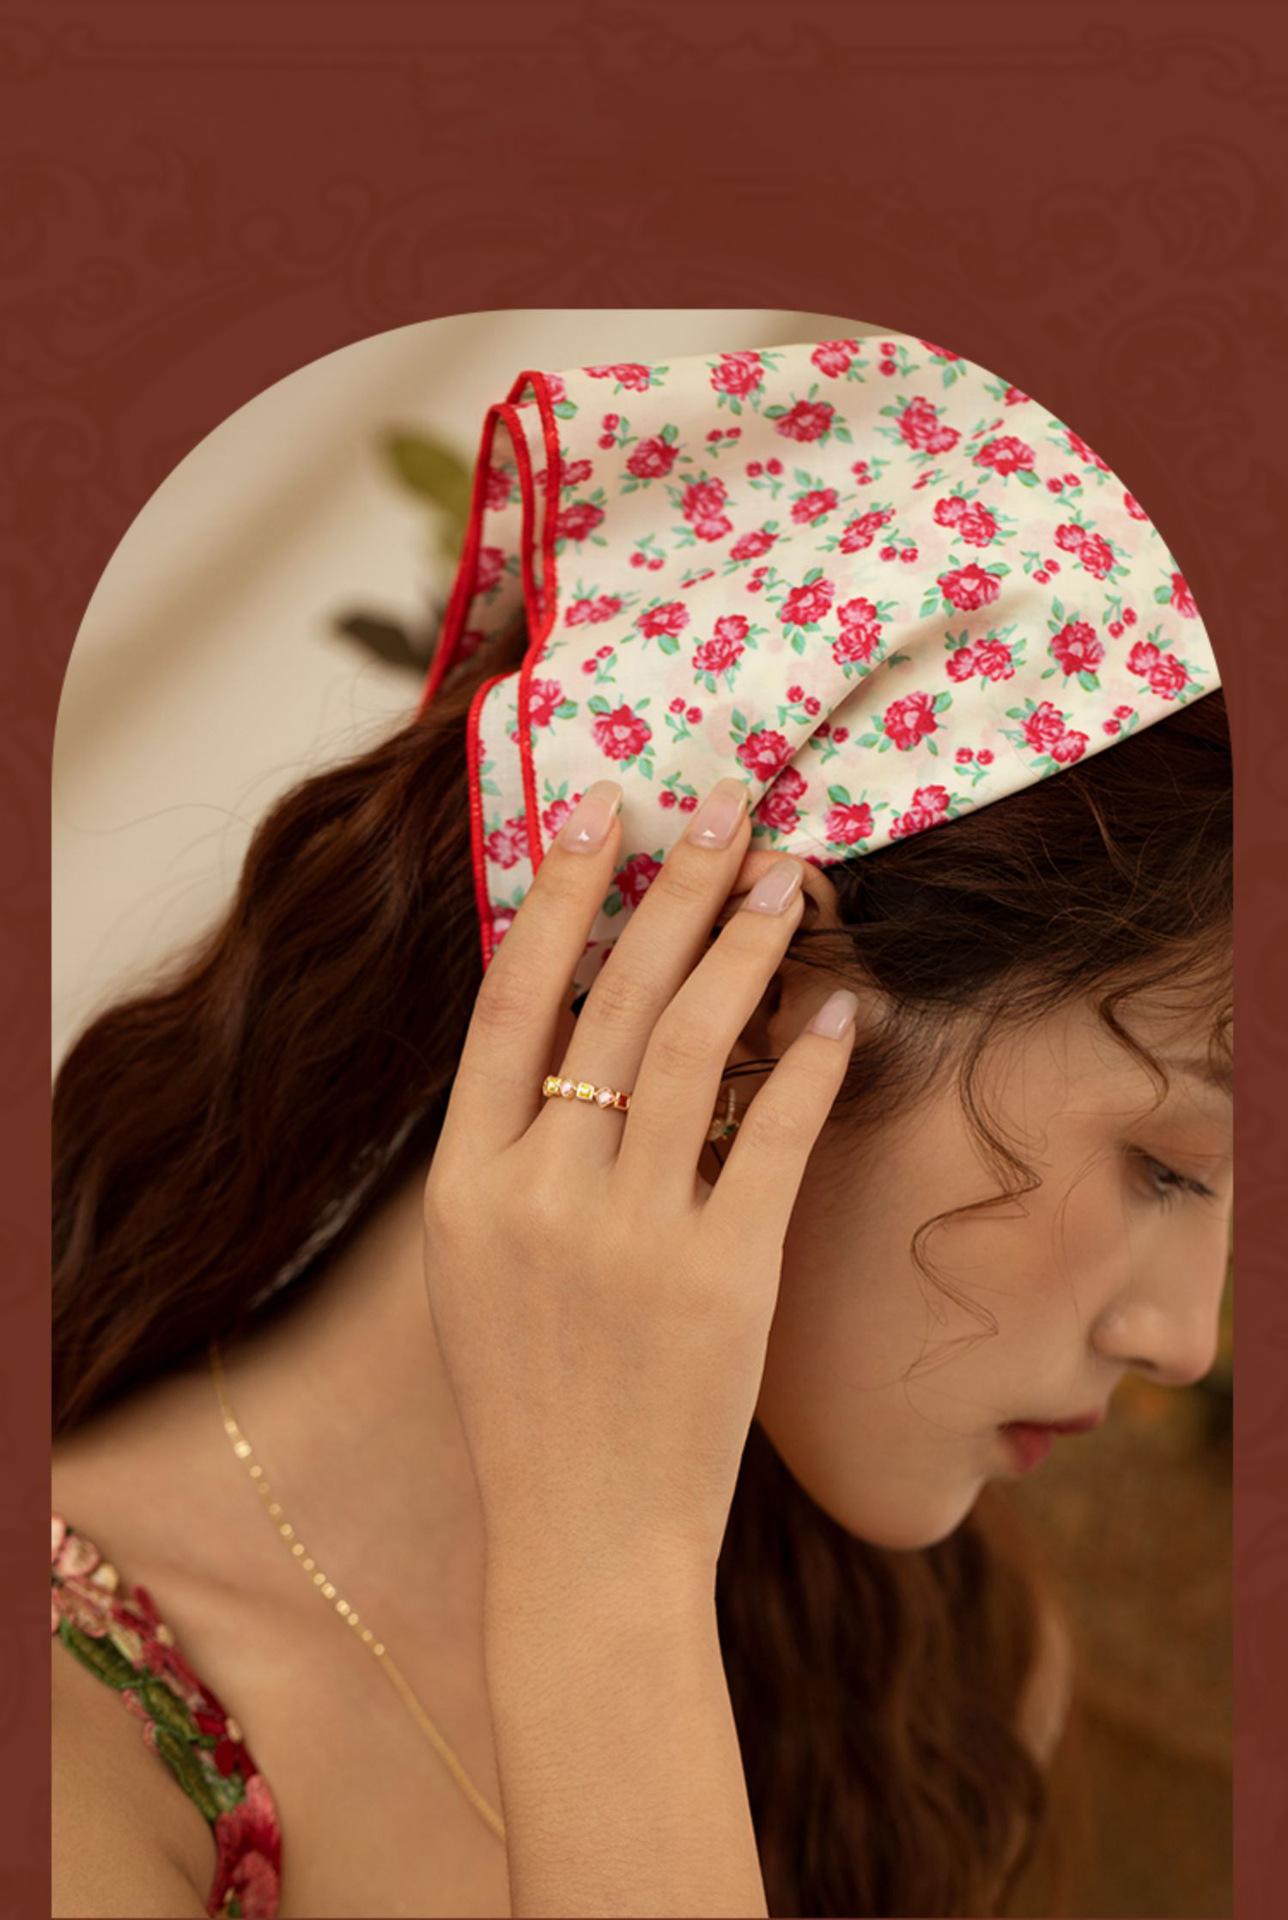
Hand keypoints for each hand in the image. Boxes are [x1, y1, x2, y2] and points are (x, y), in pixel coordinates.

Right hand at [421, 774, 858, 1579]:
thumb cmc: (530, 1399)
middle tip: (726, 804)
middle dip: (675, 886)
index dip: (558, 896)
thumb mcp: (478, 1265)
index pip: (511, 1001)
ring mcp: (631, 1237)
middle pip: (613, 1000)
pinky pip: (772, 1140)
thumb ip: (512, 1151)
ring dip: (746, 947)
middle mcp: (540, 1193)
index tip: (599, 810)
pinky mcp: (724, 1279)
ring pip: (694, 1048)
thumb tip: (574, 1026)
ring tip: (788, 877)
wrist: (582, 1540)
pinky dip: (810, 1063)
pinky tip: (840, 1004)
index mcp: (465, 1184)